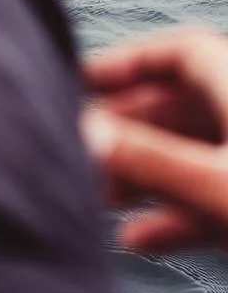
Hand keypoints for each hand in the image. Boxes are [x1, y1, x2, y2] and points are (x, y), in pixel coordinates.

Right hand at [82, 29, 227, 254]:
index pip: (183, 53)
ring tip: (96, 197)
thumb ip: (149, 159)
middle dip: (125, 130)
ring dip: (143, 176)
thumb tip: (89, 133)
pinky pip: (213, 199)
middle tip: (79, 147)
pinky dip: (174, 214)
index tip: (82, 81)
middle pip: (181, 108)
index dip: (129, 62)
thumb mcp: (216, 187)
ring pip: (193, 157)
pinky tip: (136, 238)